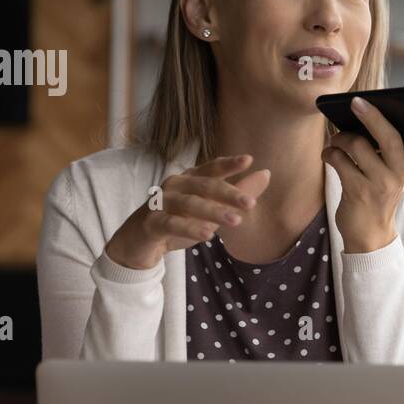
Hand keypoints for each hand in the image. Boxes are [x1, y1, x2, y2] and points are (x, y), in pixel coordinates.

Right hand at [105, 154, 271, 269]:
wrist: (138, 244)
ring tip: (235, 221)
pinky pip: (172, 223)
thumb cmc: (177, 222)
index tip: (249, 159)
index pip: (211, 168)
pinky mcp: (151, 222)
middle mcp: (175, 185)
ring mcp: (161, 202)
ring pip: (190, 204)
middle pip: (204, 186)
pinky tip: (207, 235)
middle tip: (251, 203)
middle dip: (229, 193)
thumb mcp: (211, 210)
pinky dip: (190, 228)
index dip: (228, 164)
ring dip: (213, 212)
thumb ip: (236, 193)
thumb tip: (265, 174)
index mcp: (190, 179)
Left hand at [322, 95, 403, 252]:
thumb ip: (386, 148)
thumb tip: (364, 114)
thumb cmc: (377, 194)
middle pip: (389, 139)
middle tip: (356, 103)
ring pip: (357, 145)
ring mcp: (379, 184)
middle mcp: (399, 174)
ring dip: (341, 138)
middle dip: (372, 117)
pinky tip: (330, 155)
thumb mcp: (391, 173)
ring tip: (337, 140)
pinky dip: (330, 153)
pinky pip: (339, 160)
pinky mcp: (358, 192)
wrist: (369, 234)